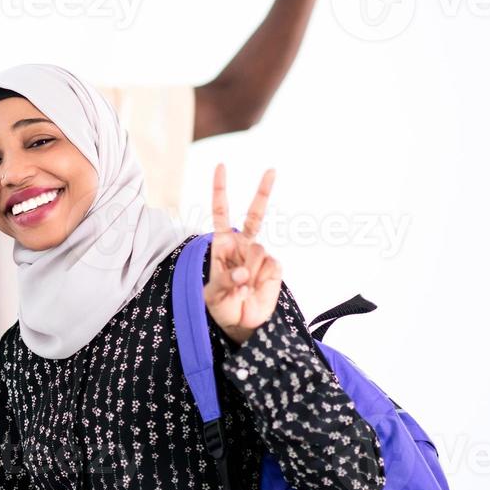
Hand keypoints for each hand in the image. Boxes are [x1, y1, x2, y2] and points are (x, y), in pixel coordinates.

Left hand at [204, 164, 282, 344]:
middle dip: (263, 191)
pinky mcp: (275, 268)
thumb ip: (226, 281)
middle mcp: (243, 246)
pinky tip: (255, 290)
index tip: (221, 166)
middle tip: (271, 170)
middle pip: (254, 214)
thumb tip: (243, 273)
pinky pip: (270, 266)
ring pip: (258, 250)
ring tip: (243, 289)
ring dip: (248, 271)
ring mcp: (260, 256)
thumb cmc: (222, 306)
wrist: (242, 323)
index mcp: (223, 245)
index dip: (221, 190)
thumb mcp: (214, 295)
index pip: (221, 212)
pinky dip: (260, 280)